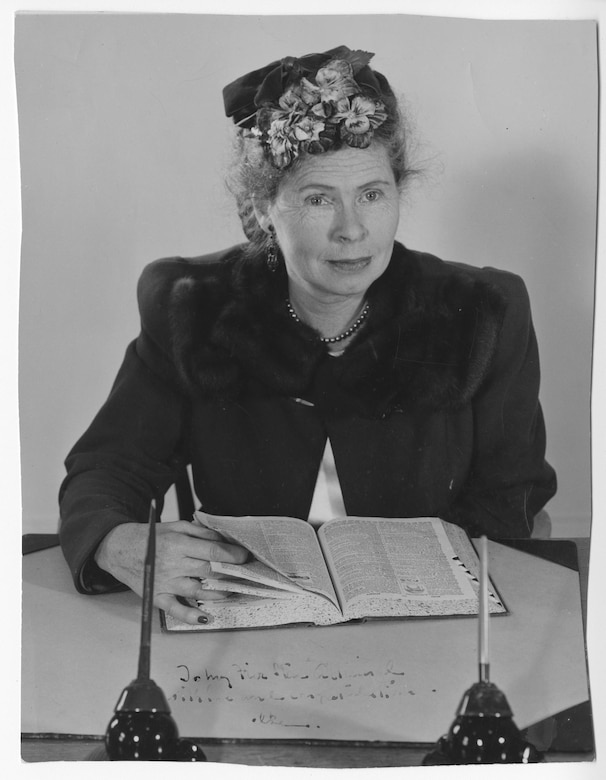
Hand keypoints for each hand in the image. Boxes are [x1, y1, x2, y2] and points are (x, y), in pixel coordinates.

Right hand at [94, 520, 248, 625]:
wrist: (119, 548)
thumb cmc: (151, 536)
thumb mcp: (177, 526)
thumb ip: (201, 533)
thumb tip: (226, 540)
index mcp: (177, 544)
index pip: (213, 552)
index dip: (233, 556)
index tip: (246, 557)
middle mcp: (172, 565)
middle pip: (209, 571)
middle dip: (232, 573)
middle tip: (247, 573)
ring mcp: (165, 583)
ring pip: (198, 592)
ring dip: (219, 593)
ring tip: (234, 590)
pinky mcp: (157, 597)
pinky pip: (176, 610)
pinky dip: (191, 616)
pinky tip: (207, 617)